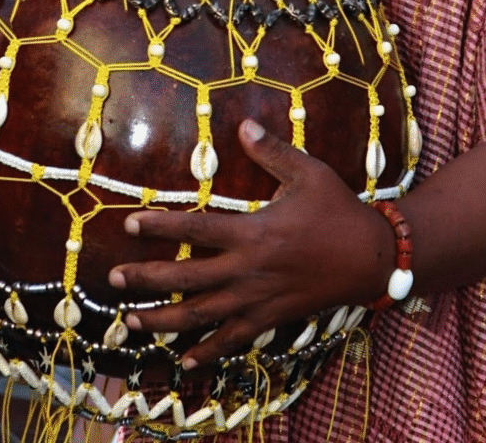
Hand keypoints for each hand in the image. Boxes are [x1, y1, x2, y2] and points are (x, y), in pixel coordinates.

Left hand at [108, 119, 393, 367]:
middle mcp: (248, 270)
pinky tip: (185, 360)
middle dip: (146, 279)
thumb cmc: (339, 210)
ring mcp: (258, 299)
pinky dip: (207, 351)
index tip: (129, 223)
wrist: (372, 258)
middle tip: (112, 278)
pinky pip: (233, 340)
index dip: (160, 226)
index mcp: (253, 232)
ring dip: (162, 321)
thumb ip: (272, 151)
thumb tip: (243, 125)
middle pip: (186, 278)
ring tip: (130, 322)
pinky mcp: (271, 318)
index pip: (195, 229)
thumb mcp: (309, 172)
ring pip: (201, 316)